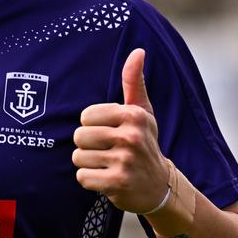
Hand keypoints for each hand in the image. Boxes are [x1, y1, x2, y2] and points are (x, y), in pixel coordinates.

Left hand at [72, 48, 169, 212]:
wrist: (158, 186)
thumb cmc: (144, 143)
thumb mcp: (142, 112)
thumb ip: (134, 82)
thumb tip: (138, 51)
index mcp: (133, 115)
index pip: (86, 116)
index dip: (92, 126)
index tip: (110, 132)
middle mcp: (131, 136)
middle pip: (79, 136)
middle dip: (88, 146)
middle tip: (108, 152)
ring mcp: (125, 161)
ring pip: (78, 157)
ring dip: (89, 164)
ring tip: (108, 165)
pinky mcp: (118, 183)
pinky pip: (83, 177)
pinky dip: (90, 181)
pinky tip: (107, 180)